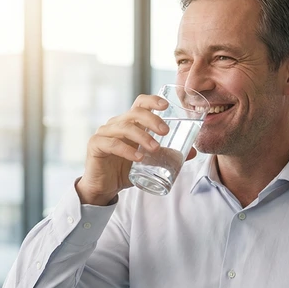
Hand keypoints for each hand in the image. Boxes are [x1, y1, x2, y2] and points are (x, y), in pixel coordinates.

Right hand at [76, 94, 196, 205]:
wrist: (104, 187)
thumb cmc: (125, 170)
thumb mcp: (150, 161)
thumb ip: (167, 154)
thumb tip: (193, 152)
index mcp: (129, 123)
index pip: (140, 103)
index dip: (152, 100)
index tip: (166, 106)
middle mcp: (116, 124)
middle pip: (134, 113)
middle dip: (152, 120)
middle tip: (166, 132)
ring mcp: (104, 133)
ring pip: (124, 127)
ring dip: (142, 136)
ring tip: (155, 148)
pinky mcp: (95, 145)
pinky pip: (112, 144)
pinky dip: (126, 150)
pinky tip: (138, 158)